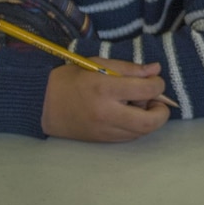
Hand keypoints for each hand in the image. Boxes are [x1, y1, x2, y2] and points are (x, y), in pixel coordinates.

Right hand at [41, 60, 169, 141]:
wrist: (42, 104)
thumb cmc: (70, 79)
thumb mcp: (98, 64)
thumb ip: (129, 68)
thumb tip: (156, 70)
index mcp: (104, 88)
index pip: (146, 90)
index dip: (158, 84)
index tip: (155, 81)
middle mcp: (106, 113)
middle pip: (149, 122)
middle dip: (161, 112)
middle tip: (157, 101)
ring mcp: (104, 130)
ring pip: (141, 132)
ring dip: (149, 119)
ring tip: (139, 105)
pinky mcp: (102, 140)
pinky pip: (129, 137)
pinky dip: (136, 126)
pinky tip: (128, 114)